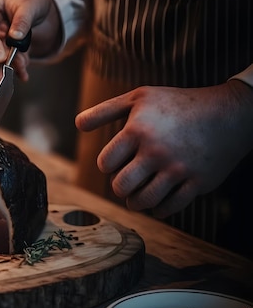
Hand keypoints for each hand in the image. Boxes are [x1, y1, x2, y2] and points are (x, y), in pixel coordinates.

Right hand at [0, 0, 61, 88]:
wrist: (43, 5)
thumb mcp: (29, 5)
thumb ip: (22, 21)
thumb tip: (15, 37)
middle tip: (1, 76)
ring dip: (3, 70)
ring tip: (18, 72)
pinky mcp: (6, 53)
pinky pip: (4, 67)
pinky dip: (13, 73)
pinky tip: (23, 75)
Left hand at [75, 81, 252, 217]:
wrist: (230, 112)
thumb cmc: (178, 104)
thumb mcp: (139, 98)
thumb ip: (105, 111)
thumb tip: (77, 125)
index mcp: (137, 131)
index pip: (106, 163)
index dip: (108, 165)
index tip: (117, 161)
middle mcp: (156, 151)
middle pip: (120, 186)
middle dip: (119, 187)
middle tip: (126, 181)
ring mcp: (178, 169)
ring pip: (142, 201)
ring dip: (136, 201)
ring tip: (138, 194)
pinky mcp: (198, 183)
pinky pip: (169, 208)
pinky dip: (159, 209)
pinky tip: (158, 200)